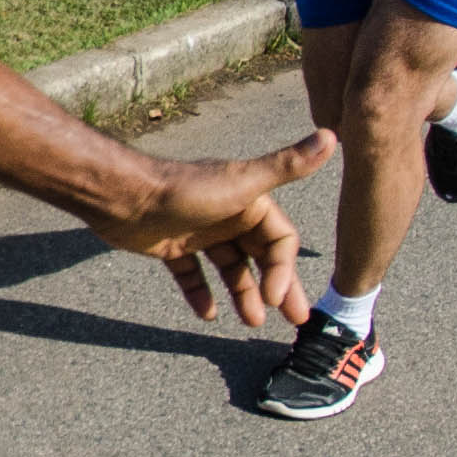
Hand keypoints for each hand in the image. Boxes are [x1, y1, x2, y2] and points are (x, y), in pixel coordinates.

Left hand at [89, 127, 335, 326]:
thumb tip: (333, 135)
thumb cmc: (184, 190)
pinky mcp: (172, 246)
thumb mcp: (243, 183)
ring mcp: (200, 232)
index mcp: (250, 202)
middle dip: (278, 288)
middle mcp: (228, 215)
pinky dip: (201, 293)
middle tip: (294, 321)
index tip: (277, 299)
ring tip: (250, 320)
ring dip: (243, 294)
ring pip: (230, 268)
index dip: (284, 270)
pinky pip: (193, 274)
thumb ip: (287, 166)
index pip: (281, 241)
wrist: (123, 196)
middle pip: (261, 258)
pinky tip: (207, 313)